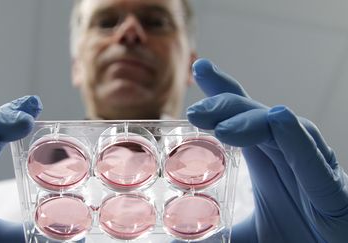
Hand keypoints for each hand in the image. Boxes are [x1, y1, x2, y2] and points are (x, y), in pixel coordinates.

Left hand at [187, 59, 347, 242]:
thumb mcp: (250, 236)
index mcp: (266, 159)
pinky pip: (313, 156)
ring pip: (282, 127)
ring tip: (222, 128)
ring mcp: (309, 166)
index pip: (240, 114)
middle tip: (195, 112)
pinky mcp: (331, 188)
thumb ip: (218, 234)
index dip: (221, 88)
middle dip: (224, 106)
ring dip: (251, 120)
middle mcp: (285, 154)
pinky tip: (280, 119)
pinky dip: (296, 137)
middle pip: (253, 114)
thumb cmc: (301, 238)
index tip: (199, 68)